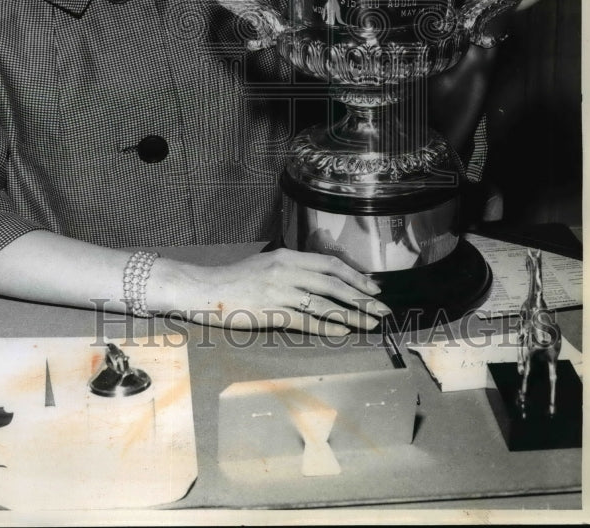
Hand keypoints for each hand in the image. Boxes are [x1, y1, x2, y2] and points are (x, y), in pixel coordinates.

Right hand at [150, 248, 391, 337]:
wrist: (207, 289)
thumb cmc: (236, 279)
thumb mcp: (267, 264)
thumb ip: (292, 269)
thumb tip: (320, 280)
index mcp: (287, 256)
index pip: (330, 264)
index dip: (355, 276)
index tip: (373, 288)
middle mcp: (287, 271)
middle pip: (334, 284)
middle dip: (363, 298)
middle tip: (383, 310)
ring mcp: (281, 292)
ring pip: (326, 303)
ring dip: (353, 315)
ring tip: (372, 323)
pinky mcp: (273, 313)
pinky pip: (307, 320)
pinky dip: (328, 327)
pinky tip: (344, 332)